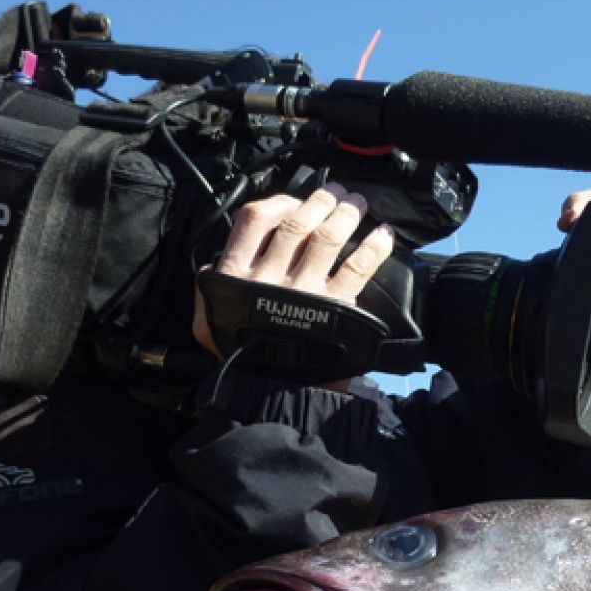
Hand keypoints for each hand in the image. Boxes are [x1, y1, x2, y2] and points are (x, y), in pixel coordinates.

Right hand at [192, 183, 394, 362]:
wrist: (269, 396)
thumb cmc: (240, 357)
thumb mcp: (207, 321)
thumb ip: (208, 288)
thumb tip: (214, 262)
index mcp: (236, 275)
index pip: (255, 218)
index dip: (280, 201)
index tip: (298, 201)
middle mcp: (269, 278)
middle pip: (299, 222)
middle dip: (322, 201)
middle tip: (339, 193)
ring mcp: (304, 292)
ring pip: (328, 237)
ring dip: (348, 214)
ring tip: (358, 204)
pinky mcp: (334, 309)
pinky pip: (357, 267)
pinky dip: (374, 246)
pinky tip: (382, 234)